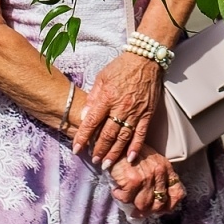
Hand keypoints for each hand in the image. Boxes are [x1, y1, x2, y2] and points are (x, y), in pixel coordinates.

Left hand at [73, 51, 160, 165]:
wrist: (145, 60)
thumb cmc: (121, 67)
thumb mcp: (101, 78)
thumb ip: (93, 97)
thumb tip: (84, 115)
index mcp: (106, 98)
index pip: (91, 122)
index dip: (83, 137)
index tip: (76, 149)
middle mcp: (120, 107)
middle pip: (107, 134)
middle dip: (99, 150)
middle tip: (93, 159)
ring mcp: (135, 112)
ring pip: (123, 138)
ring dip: (114, 153)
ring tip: (107, 164)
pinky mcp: (147, 114)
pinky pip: (141, 134)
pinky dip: (136, 147)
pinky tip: (131, 158)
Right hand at [108, 146, 185, 216]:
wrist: (116, 143)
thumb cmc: (131, 153)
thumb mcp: (151, 162)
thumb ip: (158, 179)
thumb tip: (157, 203)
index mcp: (166, 168)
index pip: (177, 193)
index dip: (169, 206)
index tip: (159, 210)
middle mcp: (160, 172)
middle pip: (159, 203)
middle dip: (148, 210)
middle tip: (138, 211)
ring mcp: (147, 177)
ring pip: (143, 205)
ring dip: (133, 205)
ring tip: (126, 198)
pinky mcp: (133, 180)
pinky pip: (127, 199)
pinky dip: (120, 196)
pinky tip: (117, 190)